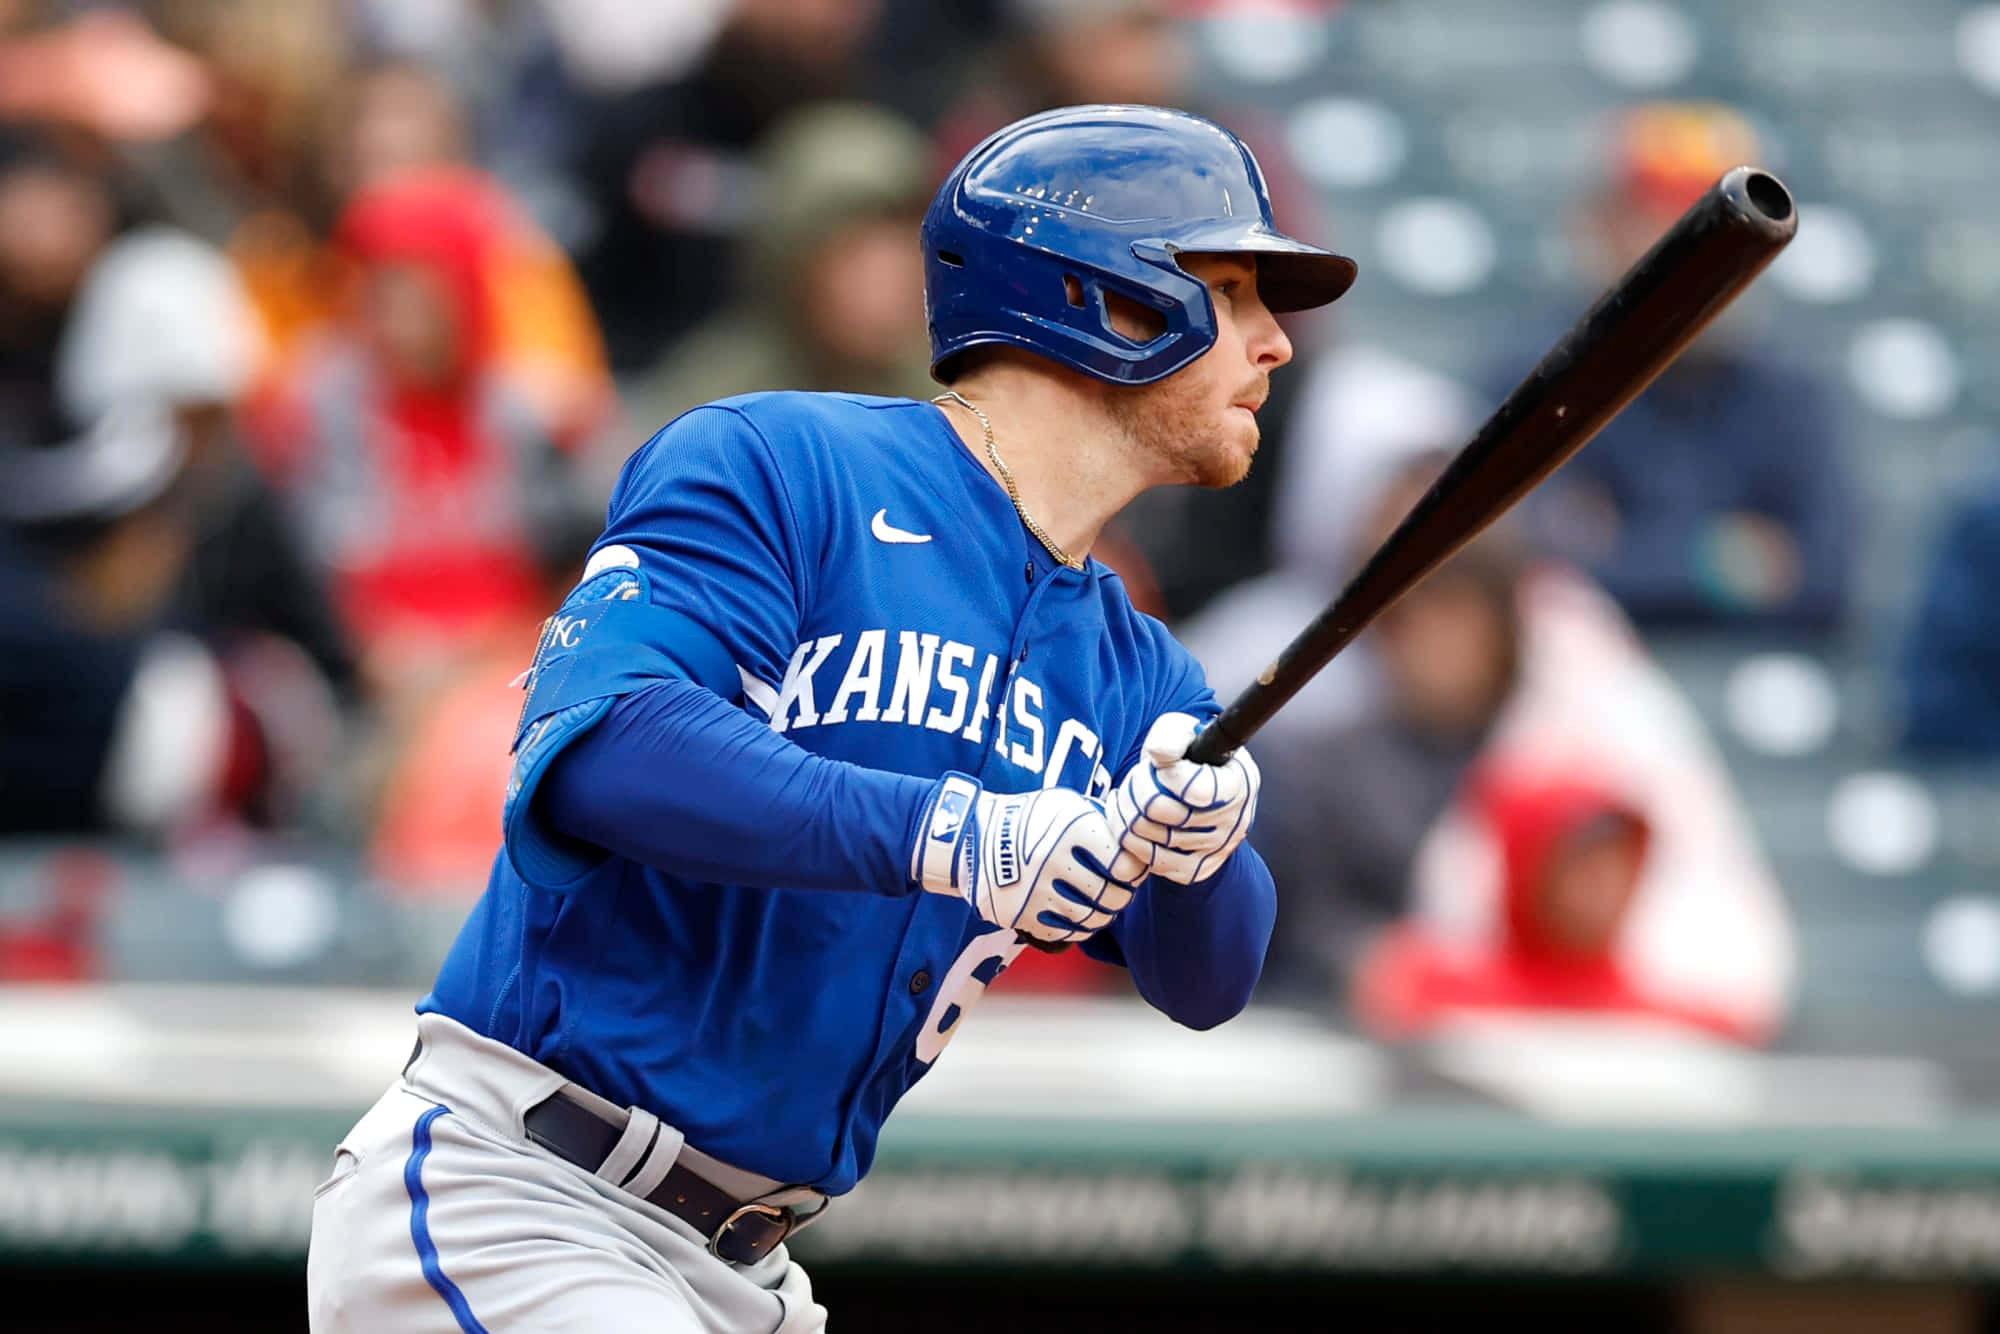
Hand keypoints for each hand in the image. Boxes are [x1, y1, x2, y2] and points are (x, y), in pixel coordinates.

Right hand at [912, 774, 1132, 944]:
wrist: (973, 835)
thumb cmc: (1032, 819)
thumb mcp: (1065, 805)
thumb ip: (1101, 820)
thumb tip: (1139, 841)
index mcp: (1072, 827)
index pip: (1124, 864)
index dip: (1134, 872)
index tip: (1130, 872)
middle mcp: (1052, 858)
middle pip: (1109, 895)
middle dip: (1121, 897)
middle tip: (1120, 893)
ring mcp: (1034, 888)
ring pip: (1088, 918)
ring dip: (1102, 916)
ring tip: (1102, 908)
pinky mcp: (1018, 912)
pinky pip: (1062, 931)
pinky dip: (1077, 929)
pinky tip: (1079, 918)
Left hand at [1103, 713, 1258, 884]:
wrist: (1200, 794)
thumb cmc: (1191, 758)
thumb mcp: (1184, 732)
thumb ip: (1172, 736)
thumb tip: (1158, 753)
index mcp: (1238, 783)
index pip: (1194, 789)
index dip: (1164, 775)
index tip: (1159, 765)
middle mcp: (1233, 822)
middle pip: (1158, 811)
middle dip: (1135, 788)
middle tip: (1135, 778)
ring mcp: (1214, 851)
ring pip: (1145, 836)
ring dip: (1125, 810)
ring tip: (1127, 795)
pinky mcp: (1194, 871)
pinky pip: (1146, 859)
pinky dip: (1127, 837)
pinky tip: (1128, 817)